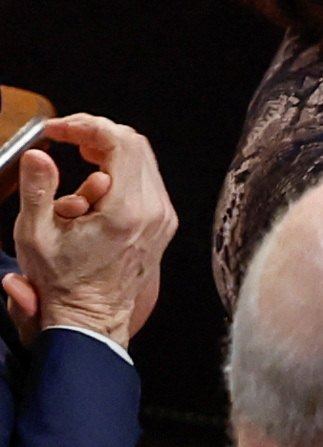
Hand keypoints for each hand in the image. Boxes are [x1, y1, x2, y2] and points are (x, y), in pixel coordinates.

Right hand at [12, 113, 175, 349]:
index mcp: (128, 210)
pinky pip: (145, 182)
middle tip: (64, 137)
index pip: (120, 142)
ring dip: (108, 151)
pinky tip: (92, 183)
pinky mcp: (161, 226)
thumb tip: (38, 155)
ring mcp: (162, 219)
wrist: (91, 321)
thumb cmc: (62, 284)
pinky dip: (119, 171)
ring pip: (143, 162)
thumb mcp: (36, 235)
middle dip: (96, 133)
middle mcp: (154, 211)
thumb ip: (37, 190)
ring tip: (74, 155)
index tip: (56, 130)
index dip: (85, 125)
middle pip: (136, 145)